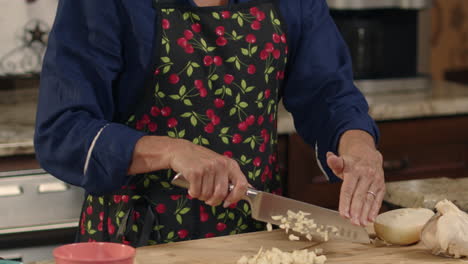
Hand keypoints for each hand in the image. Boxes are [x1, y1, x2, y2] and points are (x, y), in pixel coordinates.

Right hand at [128, 136, 247, 207]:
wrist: (181, 150)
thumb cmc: (201, 160)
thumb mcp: (220, 164)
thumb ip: (232, 177)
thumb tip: (248, 189)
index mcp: (230, 164)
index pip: (242, 185)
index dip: (235, 197)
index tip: (227, 202)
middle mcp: (221, 165)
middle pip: (221, 194)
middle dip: (213, 201)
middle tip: (208, 198)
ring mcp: (208, 168)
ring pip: (207, 195)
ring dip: (201, 196)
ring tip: (198, 187)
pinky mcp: (195, 172)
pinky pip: (196, 192)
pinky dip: (193, 193)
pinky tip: (192, 186)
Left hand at [326, 130, 384, 225]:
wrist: (368, 154)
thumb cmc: (351, 162)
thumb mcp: (341, 161)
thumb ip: (335, 162)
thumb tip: (329, 157)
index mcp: (354, 169)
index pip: (348, 189)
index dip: (345, 202)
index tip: (343, 214)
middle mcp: (366, 175)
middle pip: (360, 196)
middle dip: (356, 210)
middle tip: (353, 222)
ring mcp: (375, 181)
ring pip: (369, 199)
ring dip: (365, 213)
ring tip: (361, 224)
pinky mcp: (381, 186)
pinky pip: (378, 199)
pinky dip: (375, 210)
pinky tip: (371, 219)